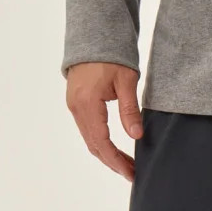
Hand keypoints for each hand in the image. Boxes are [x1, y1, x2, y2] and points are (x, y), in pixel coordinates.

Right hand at [65, 61, 143, 180]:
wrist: (93, 35)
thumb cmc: (112, 55)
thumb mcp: (126, 81)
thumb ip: (130, 110)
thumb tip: (137, 135)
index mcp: (87, 104)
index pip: (101, 142)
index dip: (116, 160)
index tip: (131, 172)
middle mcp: (76, 108)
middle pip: (93, 145)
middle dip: (113, 162)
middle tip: (132, 174)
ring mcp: (74, 106)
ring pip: (89, 139)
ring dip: (107, 154)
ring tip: (126, 165)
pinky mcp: (77, 103)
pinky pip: (87, 130)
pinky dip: (101, 143)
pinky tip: (114, 148)